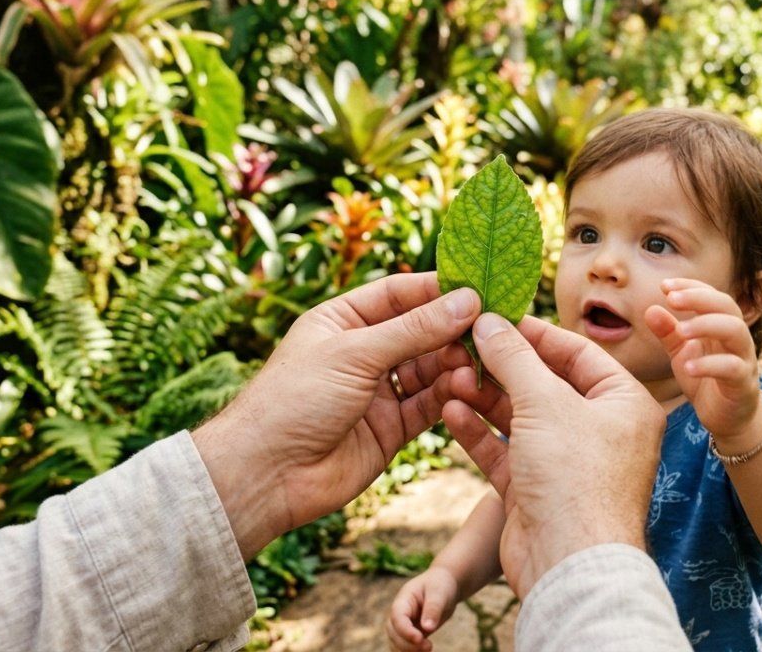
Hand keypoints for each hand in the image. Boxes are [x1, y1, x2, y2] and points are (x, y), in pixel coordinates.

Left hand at [193, 272, 479, 558]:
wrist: (267, 475)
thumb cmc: (293, 401)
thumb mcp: (354, 354)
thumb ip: (413, 329)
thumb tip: (466, 301)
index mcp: (342, 321)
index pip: (399, 294)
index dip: (438, 289)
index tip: (479, 287)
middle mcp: (362, 353)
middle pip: (420, 332)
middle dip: (454, 329)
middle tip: (494, 326)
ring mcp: (377, 392)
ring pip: (430, 369)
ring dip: (454, 364)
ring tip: (479, 362)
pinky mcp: (391, 428)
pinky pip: (428, 406)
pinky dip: (448, 397)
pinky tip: (465, 389)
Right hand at [386, 567, 460, 650]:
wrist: (445, 585)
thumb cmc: (441, 585)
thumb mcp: (439, 593)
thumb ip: (433, 609)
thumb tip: (427, 628)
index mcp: (403, 601)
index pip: (398, 618)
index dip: (405, 631)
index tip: (420, 639)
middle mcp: (400, 614)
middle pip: (394, 633)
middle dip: (407, 644)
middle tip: (429, 647)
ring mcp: (404, 625)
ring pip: (396, 643)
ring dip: (408, 651)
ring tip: (428, 649)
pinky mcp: (411, 634)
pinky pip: (405, 647)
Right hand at [443, 313, 665, 597]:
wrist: (569, 564)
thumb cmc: (576, 478)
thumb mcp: (544, 402)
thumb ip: (514, 358)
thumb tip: (489, 321)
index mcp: (624, 403)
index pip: (578, 353)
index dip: (535, 332)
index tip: (496, 317)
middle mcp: (602, 431)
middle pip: (546, 384)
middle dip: (503, 366)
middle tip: (463, 344)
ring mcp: (568, 463)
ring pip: (521, 418)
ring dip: (485, 397)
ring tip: (450, 375)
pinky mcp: (537, 491)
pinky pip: (506, 452)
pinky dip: (480, 432)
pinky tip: (450, 410)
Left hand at [644, 278, 761, 449]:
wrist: (728, 418)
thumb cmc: (705, 380)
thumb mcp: (681, 354)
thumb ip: (668, 333)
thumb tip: (651, 309)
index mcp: (721, 325)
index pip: (711, 295)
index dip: (691, 286)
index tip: (665, 286)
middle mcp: (736, 337)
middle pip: (727, 306)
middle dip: (699, 298)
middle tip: (672, 299)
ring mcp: (743, 359)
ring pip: (735, 331)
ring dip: (706, 325)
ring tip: (681, 330)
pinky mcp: (743, 383)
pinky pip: (732, 368)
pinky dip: (709, 365)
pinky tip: (688, 367)